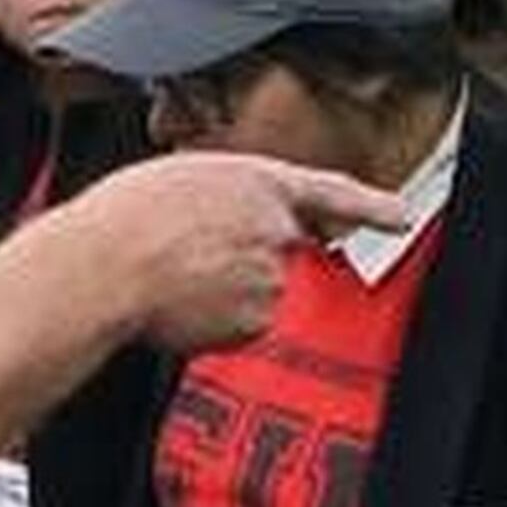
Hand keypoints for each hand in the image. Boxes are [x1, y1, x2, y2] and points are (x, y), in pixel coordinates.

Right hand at [70, 153, 404, 355]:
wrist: (105, 267)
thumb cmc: (124, 220)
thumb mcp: (180, 179)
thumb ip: (226, 198)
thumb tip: (229, 226)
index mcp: (257, 183)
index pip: (331, 194)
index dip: (371, 205)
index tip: (401, 217)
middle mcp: (275, 229)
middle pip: (278, 255)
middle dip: (243, 263)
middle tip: (188, 263)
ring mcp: (269, 277)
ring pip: (256, 295)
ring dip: (222, 295)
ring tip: (171, 281)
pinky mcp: (254, 320)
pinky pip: (239, 328)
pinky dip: (212, 325)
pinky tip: (177, 307)